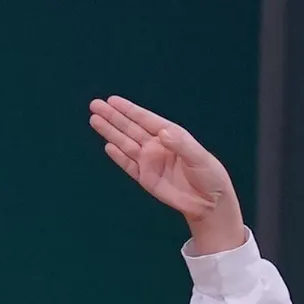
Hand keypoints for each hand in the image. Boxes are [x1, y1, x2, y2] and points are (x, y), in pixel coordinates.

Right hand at [90, 95, 246, 252]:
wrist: (208, 203)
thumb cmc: (209, 175)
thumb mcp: (199, 157)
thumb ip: (181, 144)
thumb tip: (162, 133)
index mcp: (170, 135)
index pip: (145, 119)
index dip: (128, 110)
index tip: (112, 100)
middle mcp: (156, 146)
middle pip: (130, 128)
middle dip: (113, 117)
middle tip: (95, 105)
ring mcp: (149, 162)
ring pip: (125, 144)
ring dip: (110, 132)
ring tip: (94, 120)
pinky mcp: (146, 179)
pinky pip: (128, 165)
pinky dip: (118, 157)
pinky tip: (108, 146)